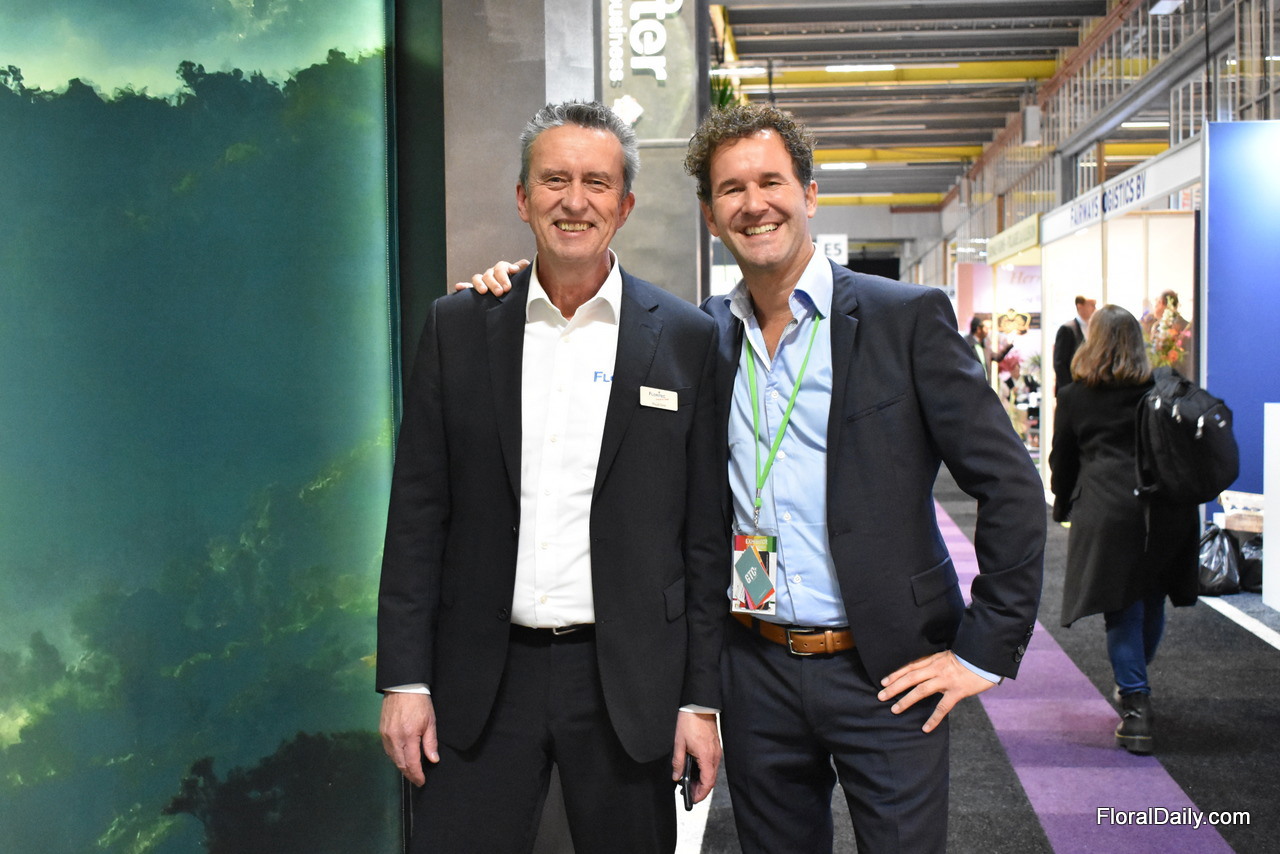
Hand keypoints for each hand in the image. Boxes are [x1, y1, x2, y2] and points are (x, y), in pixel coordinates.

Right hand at [380, 692, 438, 785]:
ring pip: (393, 758)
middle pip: (401, 763)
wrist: (403, 687)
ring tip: (411, 771)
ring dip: (401, 766)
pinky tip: (401, 758)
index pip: (412, 763)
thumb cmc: (419, 702)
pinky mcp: (381, 731)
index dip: (417, 775)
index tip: (421, 781)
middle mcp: (395, 738)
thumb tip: (433, 760)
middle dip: (409, 774)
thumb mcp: (430, 722)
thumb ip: (430, 743)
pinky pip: (388, 750)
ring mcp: (386, 735)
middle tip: (417, 779)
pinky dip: (395, 757)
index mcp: (409, 736)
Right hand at [453, 258, 528, 293]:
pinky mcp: (477, 290)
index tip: (509, 283)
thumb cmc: (520, 286)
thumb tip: (519, 266)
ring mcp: (484, 281)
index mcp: (503, 270)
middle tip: (500, 292)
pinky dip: (463, 286)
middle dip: (495, 283)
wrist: (516, 297)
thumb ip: (523, 270)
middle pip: (490, 274)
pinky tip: (458, 287)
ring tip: (484, 292)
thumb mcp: (524, 278)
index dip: (504, 274)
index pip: (501, 267)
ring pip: (478, 278)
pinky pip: (468, 287)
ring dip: (480, 284)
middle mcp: (492, 274)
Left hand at [671, 712, 720, 804]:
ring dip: (702, 780)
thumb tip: (676, 776)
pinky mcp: (715, 747)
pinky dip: (704, 771)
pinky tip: (694, 771)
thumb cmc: (690, 721)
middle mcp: (715, 756)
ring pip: (711, 773)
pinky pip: (711, 764)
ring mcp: (716, 751)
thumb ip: (678, 762)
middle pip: (711, 780)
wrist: (699, 705)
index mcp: (706, 757)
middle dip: (700, 789)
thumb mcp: (679, 743)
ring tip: (689, 783)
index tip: (692, 799)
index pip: (707, 783)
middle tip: (688, 793)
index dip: (700, 794)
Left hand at [877, 650, 996, 732]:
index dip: (896, 674)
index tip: (884, 681)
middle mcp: (937, 669)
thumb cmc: (971, 656)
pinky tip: (926, 728)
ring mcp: (946, 680)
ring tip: (895, 710)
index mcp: (934, 660)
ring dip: (906, 700)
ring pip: (921, 690)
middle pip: (910, 677)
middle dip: (894, 687)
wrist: (987, 656)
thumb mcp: (950, 656)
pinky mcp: (957, 691)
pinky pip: (943, 707)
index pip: (911, 666)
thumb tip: (928, 671)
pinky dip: (934, 718)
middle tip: (881, 696)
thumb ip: (938, 663)